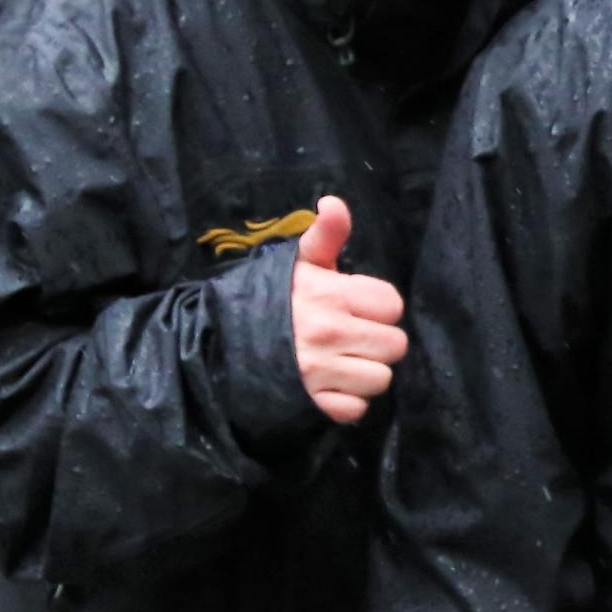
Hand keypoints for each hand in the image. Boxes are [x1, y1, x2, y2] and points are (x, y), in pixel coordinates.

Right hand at [288, 196, 404, 426]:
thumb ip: (325, 235)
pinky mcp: (312, 404)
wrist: (216, 345)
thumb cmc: (267, 301)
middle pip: (395, 345)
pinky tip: (328, 387)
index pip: (392, 305)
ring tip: (340, 363)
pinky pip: (355, 409)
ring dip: (364, 374)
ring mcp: (321, 371)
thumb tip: (334, 202)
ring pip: (380, 379)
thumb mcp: (297, 264)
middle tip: (351, 338)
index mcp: (331, 295)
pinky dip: (345, 402)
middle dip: (377, 342)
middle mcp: (330, 333)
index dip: (378, 307)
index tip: (356, 309)